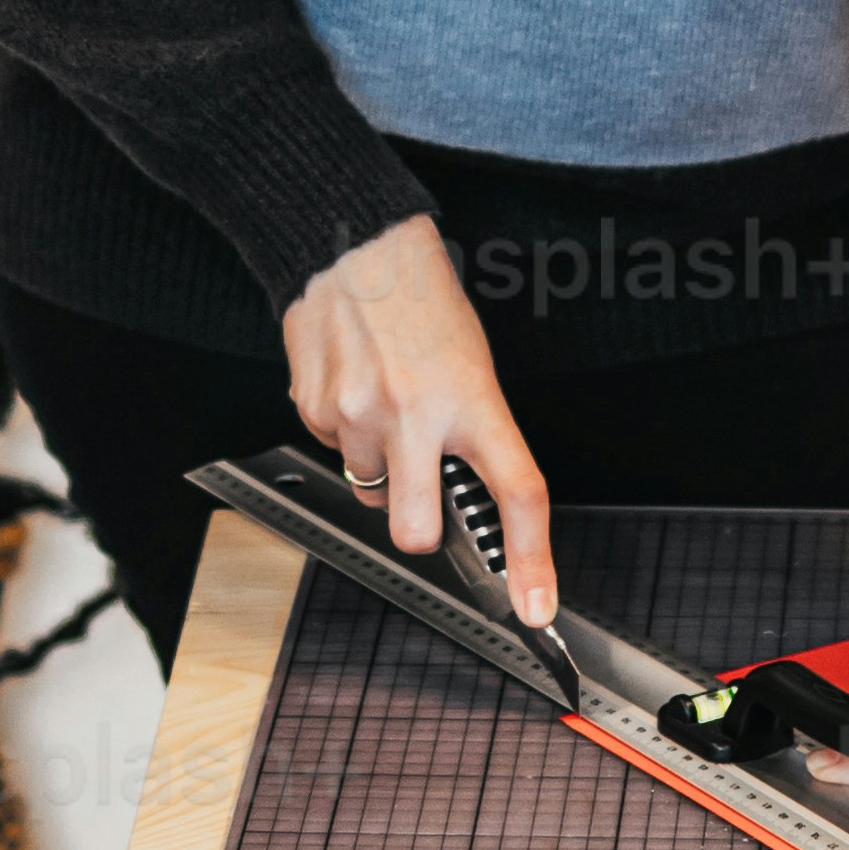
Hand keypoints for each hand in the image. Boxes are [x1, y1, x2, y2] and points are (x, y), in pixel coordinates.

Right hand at [282, 218, 556, 619]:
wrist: (352, 244)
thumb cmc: (421, 298)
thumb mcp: (471, 363)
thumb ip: (470, 430)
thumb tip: (462, 493)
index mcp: (473, 399)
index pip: (516, 493)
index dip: (531, 560)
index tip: (536, 605)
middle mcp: (414, 414)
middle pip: (414, 530)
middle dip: (418, 526)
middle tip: (423, 487)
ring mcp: (357, 414)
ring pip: (370, 487)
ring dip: (379, 461)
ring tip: (385, 400)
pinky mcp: (313, 407)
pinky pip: (332, 449)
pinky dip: (344, 430)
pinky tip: (354, 384)